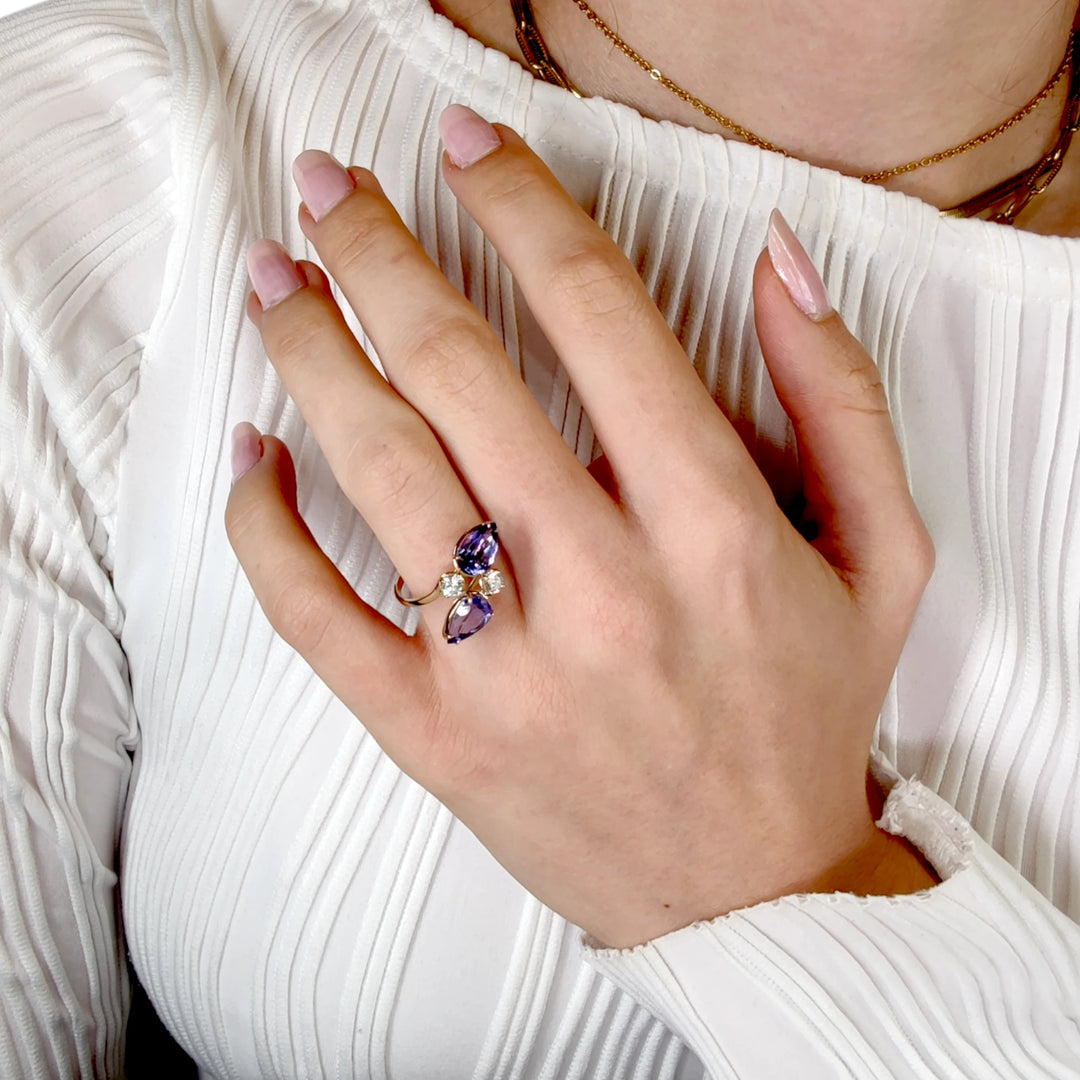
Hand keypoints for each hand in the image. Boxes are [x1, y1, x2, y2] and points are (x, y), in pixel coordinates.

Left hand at [226, 105, 936, 949]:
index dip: (517, 205)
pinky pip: (317, 614)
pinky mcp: (434, 736)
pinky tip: (252, 453)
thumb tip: (775, 258)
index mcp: (716, 526)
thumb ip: (839, 396)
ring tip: (272, 279)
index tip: (462, 145)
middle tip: (326, 185)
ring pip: (376, 468)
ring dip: (309, 350)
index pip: (596, 314)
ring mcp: (505, 667)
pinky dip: (265, 525)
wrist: (747, 889)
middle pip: (459, 368)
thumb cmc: (805, 713)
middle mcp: (603, 586)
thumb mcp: (883, 556)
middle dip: (377, 249)